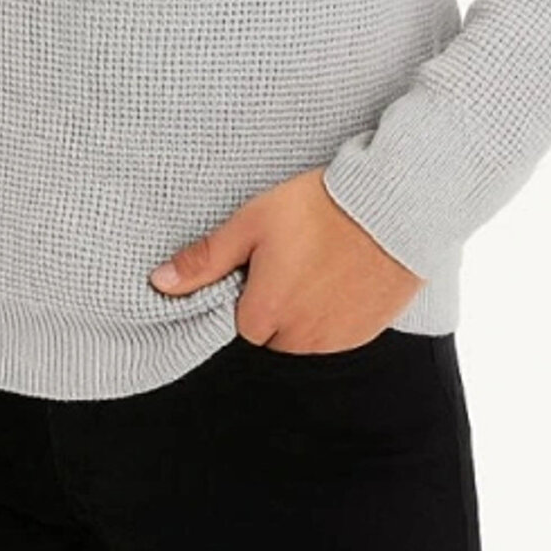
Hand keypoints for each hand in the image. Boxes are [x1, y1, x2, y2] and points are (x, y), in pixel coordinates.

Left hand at [147, 166, 424, 351]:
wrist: (390, 209)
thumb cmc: (317, 209)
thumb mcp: (251, 223)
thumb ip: (205, 260)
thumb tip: (159, 283)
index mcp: (264, 314)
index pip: (241, 319)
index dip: (251, 287)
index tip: (266, 259)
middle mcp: (298, 339)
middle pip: (272, 333)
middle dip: (276, 304)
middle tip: (294, 257)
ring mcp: (334, 341)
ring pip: (304, 337)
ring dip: (305, 311)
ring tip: (320, 263)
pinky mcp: (364, 335)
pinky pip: (336, 335)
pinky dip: (336, 313)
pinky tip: (343, 277)